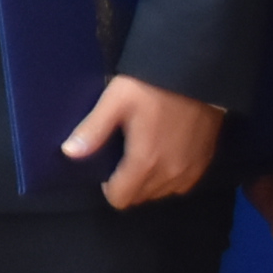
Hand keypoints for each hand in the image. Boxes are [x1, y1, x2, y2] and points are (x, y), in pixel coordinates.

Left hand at [60, 76, 220, 207]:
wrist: (197, 74)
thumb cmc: (151, 86)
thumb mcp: (115, 101)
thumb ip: (93, 130)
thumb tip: (68, 153)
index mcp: (145, 163)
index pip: (121, 199)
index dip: (108, 186)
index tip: (106, 165)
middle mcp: (170, 175)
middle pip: (140, 197)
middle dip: (127, 183)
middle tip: (123, 154)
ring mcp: (191, 172)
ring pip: (161, 193)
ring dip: (148, 182)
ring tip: (143, 152)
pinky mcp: (204, 163)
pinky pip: (181, 184)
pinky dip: (169, 177)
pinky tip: (164, 153)